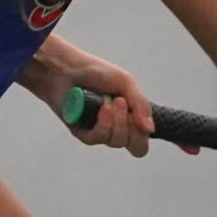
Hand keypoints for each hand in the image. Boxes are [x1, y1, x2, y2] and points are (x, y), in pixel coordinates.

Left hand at [41, 56, 155, 157]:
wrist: (66, 69)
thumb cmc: (96, 73)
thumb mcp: (125, 83)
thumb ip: (141, 105)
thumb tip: (150, 130)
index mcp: (131, 117)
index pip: (143, 140)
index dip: (143, 134)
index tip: (138, 116)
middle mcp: (117, 128)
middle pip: (135, 147)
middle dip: (130, 126)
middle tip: (120, 103)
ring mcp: (100, 132)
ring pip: (116, 142)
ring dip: (116, 123)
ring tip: (108, 103)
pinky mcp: (83, 133)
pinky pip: (97, 139)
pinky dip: (102, 124)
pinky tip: (100, 109)